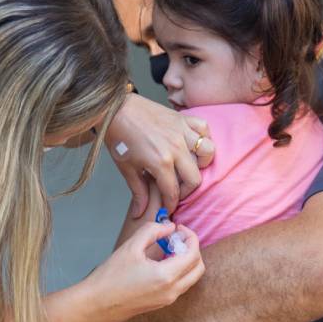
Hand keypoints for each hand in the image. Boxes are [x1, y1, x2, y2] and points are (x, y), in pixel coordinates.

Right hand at [81, 220, 204, 321]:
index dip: (190, 236)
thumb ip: (153, 230)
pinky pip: (181, 285)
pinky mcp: (161, 304)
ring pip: (191, 277)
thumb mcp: (131, 246)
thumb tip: (169, 227)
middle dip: (192, 249)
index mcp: (166, 276)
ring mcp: (168, 300)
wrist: (95, 305)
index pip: (193, 254)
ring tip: (167, 248)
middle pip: (198, 267)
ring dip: (186, 260)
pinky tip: (161, 261)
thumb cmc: (110, 276)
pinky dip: (179, 271)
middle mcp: (171, 291)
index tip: (178, 228)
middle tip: (176, 238)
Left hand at [105, 94, 214, 216]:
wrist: (114, 109)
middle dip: (187, 190)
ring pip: (207, 152)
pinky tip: (193, 144)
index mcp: (160, 162)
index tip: (169, 207)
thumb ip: (138, 191)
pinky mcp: (182, 118)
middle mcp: (175, 147)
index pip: (173, 191)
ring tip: (189, 166)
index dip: (171, 204)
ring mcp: (181, 131)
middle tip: (176, 190)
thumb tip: (141, 212)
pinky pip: (204, 129)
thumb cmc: (119, 137)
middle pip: (194, 178)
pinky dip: (203, 138)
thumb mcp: (126, 167)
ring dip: (201, 163)